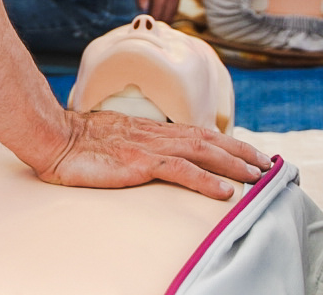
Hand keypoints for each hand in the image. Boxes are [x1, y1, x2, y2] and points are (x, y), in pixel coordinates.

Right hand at [35, 108, 271, 200]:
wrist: (54, 138)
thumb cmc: (78, 144)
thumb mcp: (114, 142)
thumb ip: (136, 146)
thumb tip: (150, 157)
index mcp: (151, 130)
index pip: (198, 134)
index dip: (225, 143)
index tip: (248, 153)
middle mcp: (157, 134)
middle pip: (208, 140)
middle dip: (240, 152)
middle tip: (267, 164)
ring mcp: (150, 146)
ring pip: (203, 152)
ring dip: (233, 164)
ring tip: (257, 176)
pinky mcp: (140, 161)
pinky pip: (180, 171)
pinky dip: (206, 180)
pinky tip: (224, 192)